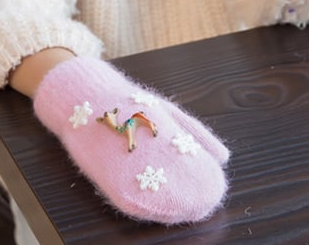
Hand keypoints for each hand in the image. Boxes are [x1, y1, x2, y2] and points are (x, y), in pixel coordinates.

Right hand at [33, 57, 228, 223]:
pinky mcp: (108, 179)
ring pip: (155, 197)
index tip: (216, 186)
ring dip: (174, 207)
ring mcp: (126, 165)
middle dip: (193, 196)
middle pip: (177, 183)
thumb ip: (195, 133)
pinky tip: (160, 212)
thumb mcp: (167, 111)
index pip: (192, 163)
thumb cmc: (130, 105)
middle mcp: (145, 148)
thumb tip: (224, 157)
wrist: (84, 96)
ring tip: (188, 210)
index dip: (206, 180)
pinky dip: (148, 208)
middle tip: (205, 203)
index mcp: (162, 130)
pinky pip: (131, 201)